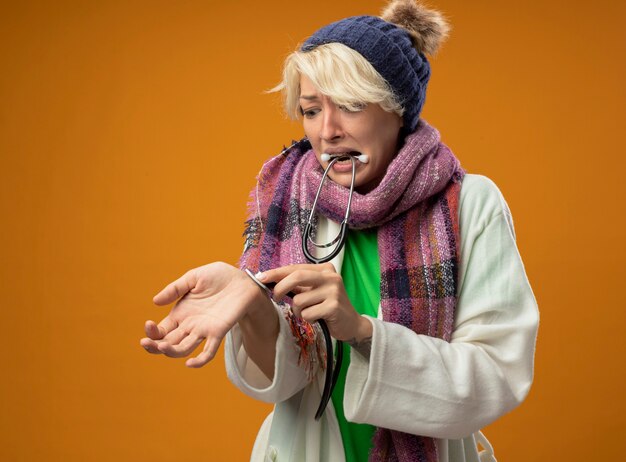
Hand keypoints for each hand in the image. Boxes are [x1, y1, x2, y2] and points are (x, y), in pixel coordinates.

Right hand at [140, 262, 269, 367]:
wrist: (242, 279)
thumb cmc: (219, 277)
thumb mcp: (193, 277)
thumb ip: (175, 288)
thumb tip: (155, 302)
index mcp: (181, 313)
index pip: (161, 331)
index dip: (152, 333)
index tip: (148, 324)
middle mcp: (190, 325)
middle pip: (167, 343)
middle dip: (154, 345)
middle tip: (146, 342)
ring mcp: (203, 330)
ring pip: (183, 349)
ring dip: (171, 352)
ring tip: (163, 347)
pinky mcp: (218, 331)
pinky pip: (209, 352)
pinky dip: (200, 361)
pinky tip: (190, 363)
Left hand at [261, 262, 371, 341]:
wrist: (351, 324)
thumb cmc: (327, 306)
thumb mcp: (313, 291)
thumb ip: (297, 284)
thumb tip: (271, 280)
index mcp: (324, 269)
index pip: (295, 268)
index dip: (276, 272)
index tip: (261, 277)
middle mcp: (330, 276)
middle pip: (296, 277)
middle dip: (280, 288)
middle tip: (275, 298)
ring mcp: (334, 290)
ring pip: (299, 300)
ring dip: (298, 311)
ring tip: (309, 313)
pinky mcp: (334, 306)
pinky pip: (307, 314)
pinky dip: (307, 319)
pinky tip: (317, 318)